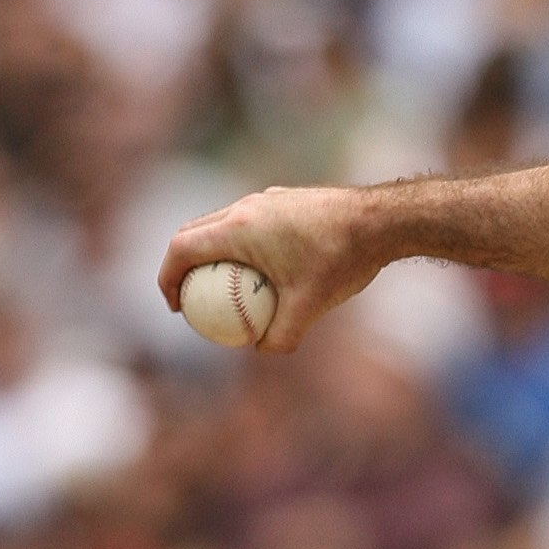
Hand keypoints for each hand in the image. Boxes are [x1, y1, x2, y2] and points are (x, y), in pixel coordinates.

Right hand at [158, 183, 383, 355]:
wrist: (381, 220)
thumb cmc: (343, 260)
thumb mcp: (310, 307)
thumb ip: (282, 335)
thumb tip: (262, 349)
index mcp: (239, 228)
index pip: (181, 248)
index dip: (167, 277)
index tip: (176, 306)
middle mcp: (245, 207)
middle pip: (193, 232)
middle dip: (181, 264)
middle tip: (189, 297)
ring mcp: (265, 199)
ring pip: (221, 224)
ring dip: (211, 252)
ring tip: (221, 286)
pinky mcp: (283, 200)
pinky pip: (248, 222)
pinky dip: (240, 245)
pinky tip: (263, 271)